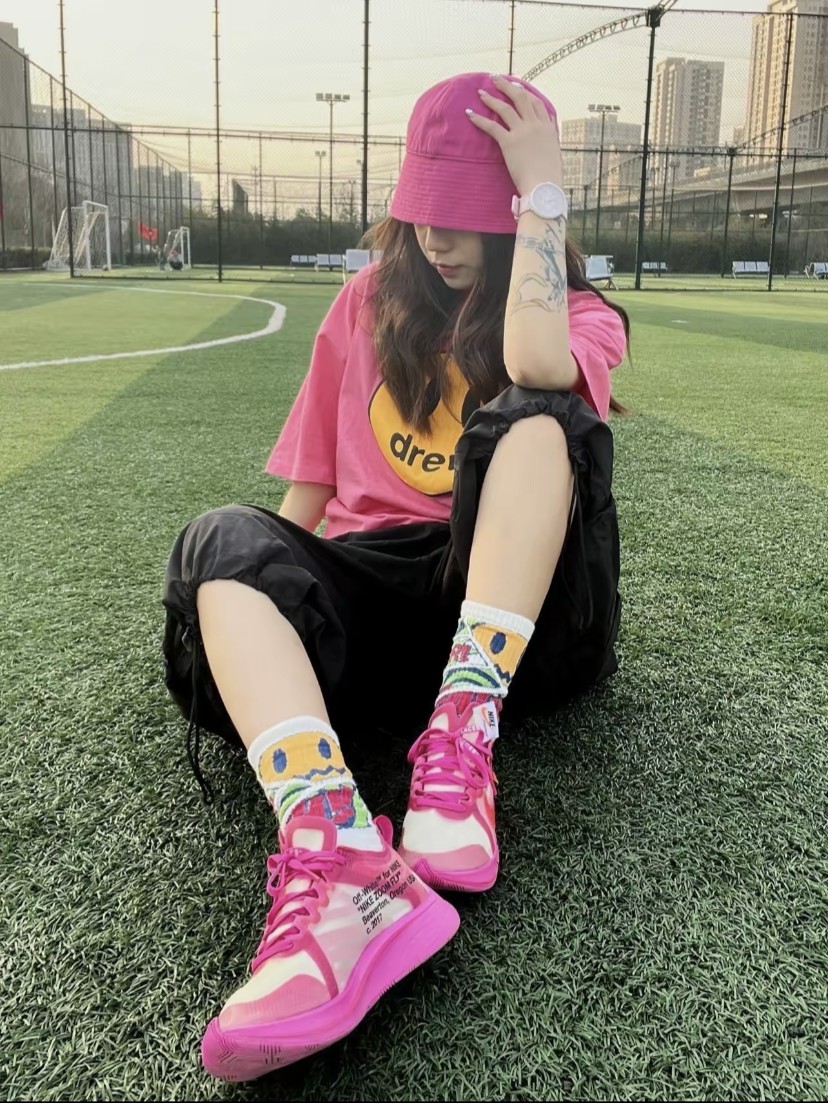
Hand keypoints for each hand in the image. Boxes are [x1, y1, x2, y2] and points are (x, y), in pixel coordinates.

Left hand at [466, 75, 562, 196]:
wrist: (544, 187)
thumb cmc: (550, 176)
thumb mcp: (555, 151)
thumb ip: (550, 136)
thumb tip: (550, 126)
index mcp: (547, 128)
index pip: (536, 103)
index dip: (525, 92)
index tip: (517, 86)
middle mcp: (535, 125)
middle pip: (520, 98)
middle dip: (507, 86)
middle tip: (496, 79)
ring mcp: (522, 132)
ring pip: (505, 108)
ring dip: (492, 98)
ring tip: (480, 92)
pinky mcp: (509, 143)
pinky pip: (492, 127)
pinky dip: (480, 119)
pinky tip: (470, 114)